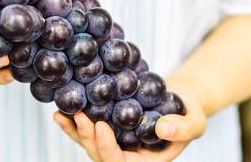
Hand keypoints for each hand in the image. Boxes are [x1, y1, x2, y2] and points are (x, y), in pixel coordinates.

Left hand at [53, 85, 205, 161]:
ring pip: (90, 143)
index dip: (108, 149)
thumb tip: (163, 129)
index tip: (101, 126)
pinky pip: (89, 129)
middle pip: (100, 155)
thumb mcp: (194, 121)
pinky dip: (73, 123)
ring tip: (61, 115)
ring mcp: (116, 141)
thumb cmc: (188, 113)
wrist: (177, 99)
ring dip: (74, 131)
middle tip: (79, 115)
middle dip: (87, 138)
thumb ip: (183, 129)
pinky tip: (61, 113)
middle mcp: (127, 154)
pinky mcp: (108, 126)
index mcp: (145, 160)